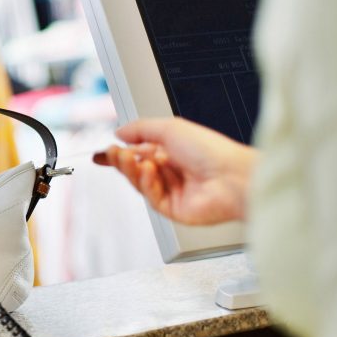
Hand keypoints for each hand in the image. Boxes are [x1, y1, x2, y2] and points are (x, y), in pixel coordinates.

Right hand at [93, 118, 256, 225]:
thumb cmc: (212, 150)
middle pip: (135, 169)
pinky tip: (149, 171)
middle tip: (112, 153)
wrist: (232, 177)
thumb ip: (140, 129)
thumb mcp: (170, 127)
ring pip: (140, 183)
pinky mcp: (174, 209)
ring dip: (132, 169)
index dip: (119, 152)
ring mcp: (173, 191)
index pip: (138, 152)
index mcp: (172, 151)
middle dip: (122, 160)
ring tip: (129, 158)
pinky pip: (151, 197)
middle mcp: (172, 171)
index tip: (104, 151)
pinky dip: (146, 183)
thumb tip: (120, 132)